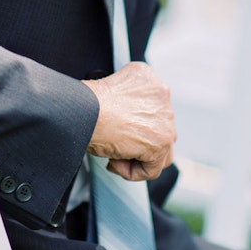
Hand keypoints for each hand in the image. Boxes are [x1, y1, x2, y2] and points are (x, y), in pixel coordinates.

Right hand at [82, 62, 175, 181]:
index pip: (152, 107)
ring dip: (137, 157)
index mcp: (147, 77)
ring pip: (161, 150)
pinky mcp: (161, 141)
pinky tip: (113, 159)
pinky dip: (131, 172)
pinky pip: (152, 168)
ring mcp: (165, 118)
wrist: (85, 109)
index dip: (134, 123)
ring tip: (114, 154)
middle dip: (138, 140)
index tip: (116, 127)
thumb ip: (128, 102)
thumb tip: (130, 125)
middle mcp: (162, 93)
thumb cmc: (87, 102)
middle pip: (160, 128)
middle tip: (114, 142)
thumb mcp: (111, 91)